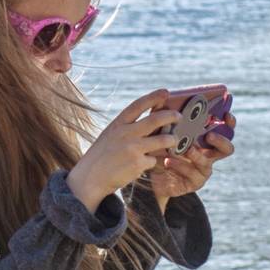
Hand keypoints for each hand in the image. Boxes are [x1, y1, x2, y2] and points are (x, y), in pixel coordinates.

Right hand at [66, 89, 179, 210]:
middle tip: (179, 116)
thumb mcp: (111, 136)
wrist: (90, 178)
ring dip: (171, 140)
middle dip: (171, 116)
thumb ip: (127, 128)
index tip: (166, 92)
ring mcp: (133, 149)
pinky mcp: (138, 164)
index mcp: (118, 124)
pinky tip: (143, 165)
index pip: (138, 105)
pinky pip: (153, 160)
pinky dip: (152, 162)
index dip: (154, 97)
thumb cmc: (102, 156)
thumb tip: (150, 120)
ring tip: (174, 140)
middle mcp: (126, 133)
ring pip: (162, 140)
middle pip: (155, 120)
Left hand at [149, 112, 235, 202]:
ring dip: (196, 154)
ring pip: (206, 162)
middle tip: (210, 135)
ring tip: (186, 148)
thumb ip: (164, 115)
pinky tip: (167, 161)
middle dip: (221, 141)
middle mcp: (208, 155)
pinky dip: (179, 166)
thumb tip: (163, 95)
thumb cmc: (158, 149)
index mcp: (205, 140)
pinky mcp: (194, 183)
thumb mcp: (160, 131)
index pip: (225, 130)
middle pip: (227, 149)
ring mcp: (203, 170)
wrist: (149, 174)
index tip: (226, 115)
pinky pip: (190, 174)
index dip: (229, 123)